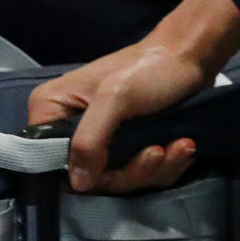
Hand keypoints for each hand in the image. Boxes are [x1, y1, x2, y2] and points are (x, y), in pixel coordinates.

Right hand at [25, 37, 212, 192]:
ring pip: (119, 178)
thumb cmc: (148, 69)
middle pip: (89, 176)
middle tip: (159, 152)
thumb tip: (77, 183)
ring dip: (154, 169)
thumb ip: (89, 140)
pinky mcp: (127, 147)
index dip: (80, 174)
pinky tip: (182, 147)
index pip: (49, 160)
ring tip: (179, 146)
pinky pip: (140, 174)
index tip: (115, 170)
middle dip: (131, 172)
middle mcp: (71, 127)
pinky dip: (165, 166)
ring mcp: (101, 139)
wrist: (190, 57)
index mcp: (53, 108)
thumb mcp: (115, 98)